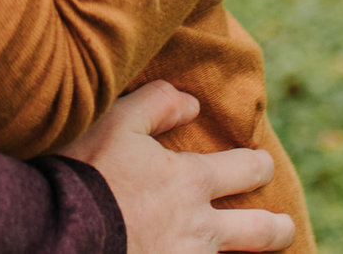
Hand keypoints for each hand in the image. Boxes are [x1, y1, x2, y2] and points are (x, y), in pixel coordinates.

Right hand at [59, 82, 295, 252]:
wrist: (58, 232)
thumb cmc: (85, 172)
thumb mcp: (116, 122)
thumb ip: (157, 105)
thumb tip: (192, 103)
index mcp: (192, 182)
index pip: (248, 169)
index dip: (258, 165)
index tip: (259, 165)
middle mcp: (200, 229)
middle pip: (261, 232)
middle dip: (278, 228)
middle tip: (284, 227)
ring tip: (238, 253)